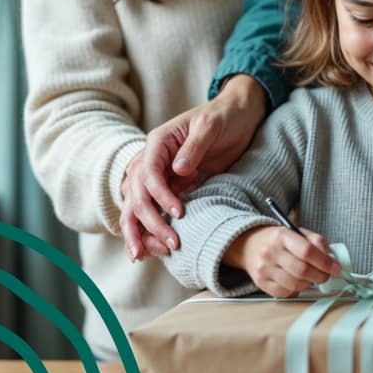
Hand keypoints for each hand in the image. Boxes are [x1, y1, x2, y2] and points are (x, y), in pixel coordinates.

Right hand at [120, 75, 267, 260]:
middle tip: (170, 245)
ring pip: (135, 207)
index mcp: (158, 143)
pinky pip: (151, 211)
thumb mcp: (211, 126)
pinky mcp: (169, 188)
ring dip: (139, 232)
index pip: (148, 174)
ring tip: (143, 256)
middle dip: (149, 222)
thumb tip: (178, 170)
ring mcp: (158, 176)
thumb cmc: (224, 117)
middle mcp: (151, 160)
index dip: (161, 196)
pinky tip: (149, 249)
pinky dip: (147, 230)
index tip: (180, 213)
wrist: (237, 116)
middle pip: (137, 195)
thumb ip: (194, 147)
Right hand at [224, 226, 341, 297]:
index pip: (307, 250)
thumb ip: (316, 242)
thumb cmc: (278, 240)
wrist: (249, 245)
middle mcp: (270, 252)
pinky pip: (286, 292)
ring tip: (312, 277)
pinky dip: (297, 289)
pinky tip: (298, 281)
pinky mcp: (261, 283)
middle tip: (327, 275)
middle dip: (321, 276)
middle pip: (302, 270)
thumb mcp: (297, 232)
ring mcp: (264, 269)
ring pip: (295, 284)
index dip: (325, 262)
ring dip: (310, 283)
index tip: (335, 268)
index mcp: (281, 235)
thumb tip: (331, 258)